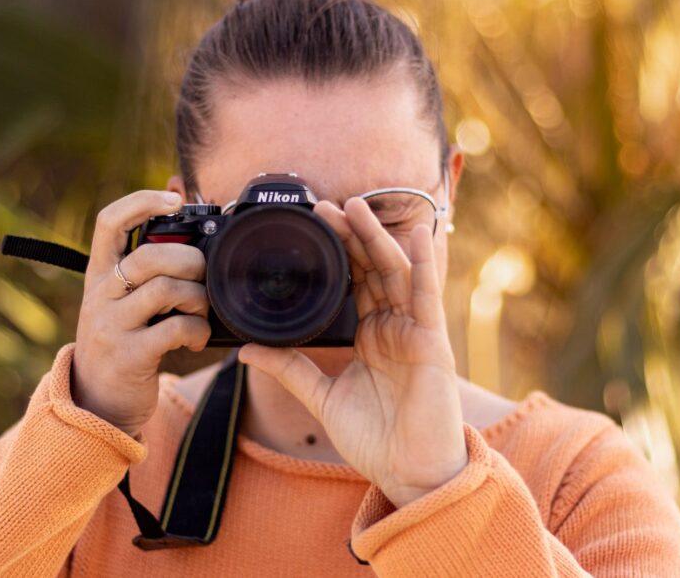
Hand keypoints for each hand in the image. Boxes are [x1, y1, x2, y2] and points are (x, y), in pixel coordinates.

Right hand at [72, 190, 211, 436]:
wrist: (95, 404)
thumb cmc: (122, 342)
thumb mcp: (122, 301)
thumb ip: (147, 266)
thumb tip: (179, 201)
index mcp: (99, 275)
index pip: (109, 223)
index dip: (140, 201)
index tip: (173, 197)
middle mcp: (99, 296)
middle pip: (149, 257)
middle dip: (190, 261)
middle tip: (204, 276)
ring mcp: (110, 327)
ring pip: (164, 289)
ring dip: (198, 297)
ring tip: (202, 310)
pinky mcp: (128, 357)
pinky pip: (173, 328)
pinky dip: (196, 329)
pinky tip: (197, 338)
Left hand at [238, 198, 467, 507]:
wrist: (407, 473)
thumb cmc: (375, 440)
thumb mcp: (322, 397)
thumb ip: (290, 369)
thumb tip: (247, 350)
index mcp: (370, 336)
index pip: (353, 282)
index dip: (336, 252)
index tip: (311, 225)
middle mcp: (393, 327)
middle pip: (372, 269)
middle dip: (350, 236)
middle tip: (324, 206)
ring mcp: (414, 331)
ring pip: (396, 273)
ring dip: (377, 238)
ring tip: (355, 206)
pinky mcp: (432, 342)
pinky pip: (429, 296)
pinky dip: (425, 264)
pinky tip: (417, 236)